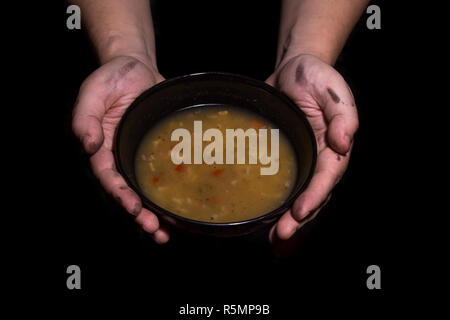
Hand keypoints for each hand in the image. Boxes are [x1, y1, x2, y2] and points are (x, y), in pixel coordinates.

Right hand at [72, 55, 168, 243]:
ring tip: (168, 232)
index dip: (120, 195)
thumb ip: (86, 117)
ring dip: (156, 213)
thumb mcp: (93, 92)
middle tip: (156, 231)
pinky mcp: (160, 152)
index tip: (134, 209)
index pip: (109, 178)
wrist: (136, 67)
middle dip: (141, 215)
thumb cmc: (112, 78)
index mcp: (104, 147)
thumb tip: (88, 144)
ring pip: (147, 191)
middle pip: (129, 192)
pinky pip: (166, 175)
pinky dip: (172, 193)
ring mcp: (141, 156)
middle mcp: (122, 156)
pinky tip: (183, 209)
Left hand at [266, 54, 358, 241]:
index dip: (315, 196)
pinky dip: (273, 203)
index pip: (325, 177)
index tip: (300, 212)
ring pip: (295, 196)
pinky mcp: (281, 159)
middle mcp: (317, 159)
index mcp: (333, 146)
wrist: (293, 70)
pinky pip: (279, 184)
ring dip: (285, 218)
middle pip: (311, 195)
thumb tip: (345, 142)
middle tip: (281, 235)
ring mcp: (299, 161)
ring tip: (272, 238)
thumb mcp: (332, 90)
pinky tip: (260, 218)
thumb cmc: (316, 78)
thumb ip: (342, 115)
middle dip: (298, 218)